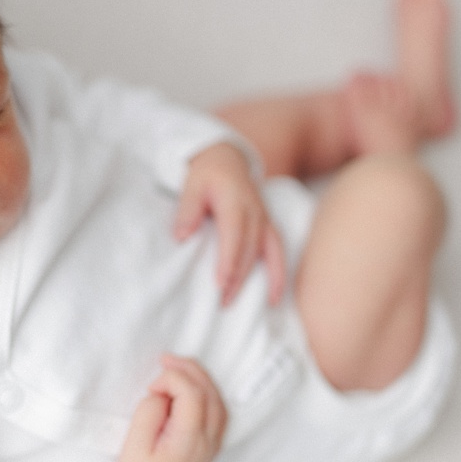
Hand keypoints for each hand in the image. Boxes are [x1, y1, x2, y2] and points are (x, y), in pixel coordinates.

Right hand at [115, 355, 227, 461]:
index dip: (171, 379)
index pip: (192, 393)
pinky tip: (190, 393)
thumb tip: (164, 393)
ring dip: (201, 382)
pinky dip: (207, 397)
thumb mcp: (134, 442)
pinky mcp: (207, 452)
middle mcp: (208, 443)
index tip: (149, 387)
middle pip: (211, 393)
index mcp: (190, 440)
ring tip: (177, 370)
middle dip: (189, 371)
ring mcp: (211, 448)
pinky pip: (219, 415)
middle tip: (166, 360)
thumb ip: (151, 410)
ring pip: (219, 403)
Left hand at [173, 142, 284, 305]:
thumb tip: (181, 236)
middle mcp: (255, 211)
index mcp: (235, 201)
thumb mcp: (191, 185)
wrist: (227, 159)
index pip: (233, 235)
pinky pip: (278, 252)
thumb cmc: (206, 175)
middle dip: (237, 277)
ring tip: (243, 303)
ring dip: (256, 280)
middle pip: (248, 249)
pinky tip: (275, 297)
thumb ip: (187, 210)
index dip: (228, 260)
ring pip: (265, 253)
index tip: (220, 283)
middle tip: (222, 302)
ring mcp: (265, 219)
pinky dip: (279, 275)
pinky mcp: (268, 226)